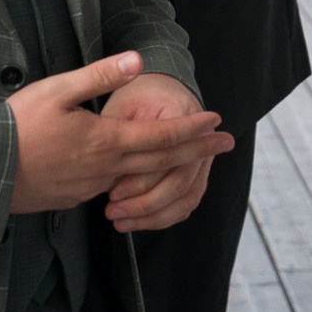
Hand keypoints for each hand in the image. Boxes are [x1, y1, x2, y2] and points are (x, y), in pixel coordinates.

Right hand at [7, 52, 231, 216]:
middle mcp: (105, 170)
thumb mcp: (56, 90)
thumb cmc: (15, 127)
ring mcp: (89, 188)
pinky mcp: (71, 200)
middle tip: (227, 145)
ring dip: (169, 168)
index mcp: (106, 141)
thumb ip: (99, 75)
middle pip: (163, 162)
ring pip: (139, 179)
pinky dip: (135, 182)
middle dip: (198, 151)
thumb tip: (138, 60)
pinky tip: (134, 173)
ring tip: (189, 158)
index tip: (219, 122)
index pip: (163, 136)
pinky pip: (112, 189)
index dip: (194, 130)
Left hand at [99, 72, 218, 232]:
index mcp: (181, 114)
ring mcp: (203, 158)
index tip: (112, 191)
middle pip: (180, 181)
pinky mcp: (197, 173)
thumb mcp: (122, 105)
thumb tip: (108, 173)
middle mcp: (200, 138)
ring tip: (123, 221)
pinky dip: (164, 217)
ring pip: (186, 197)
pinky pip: (186, 203)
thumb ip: (117, 134)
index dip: (138, 180)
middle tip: (113, 211)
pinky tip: (139, 222)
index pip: (166, 156)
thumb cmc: (139, 98)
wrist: (162, 90)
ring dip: (154, 216)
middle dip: (145, 203)